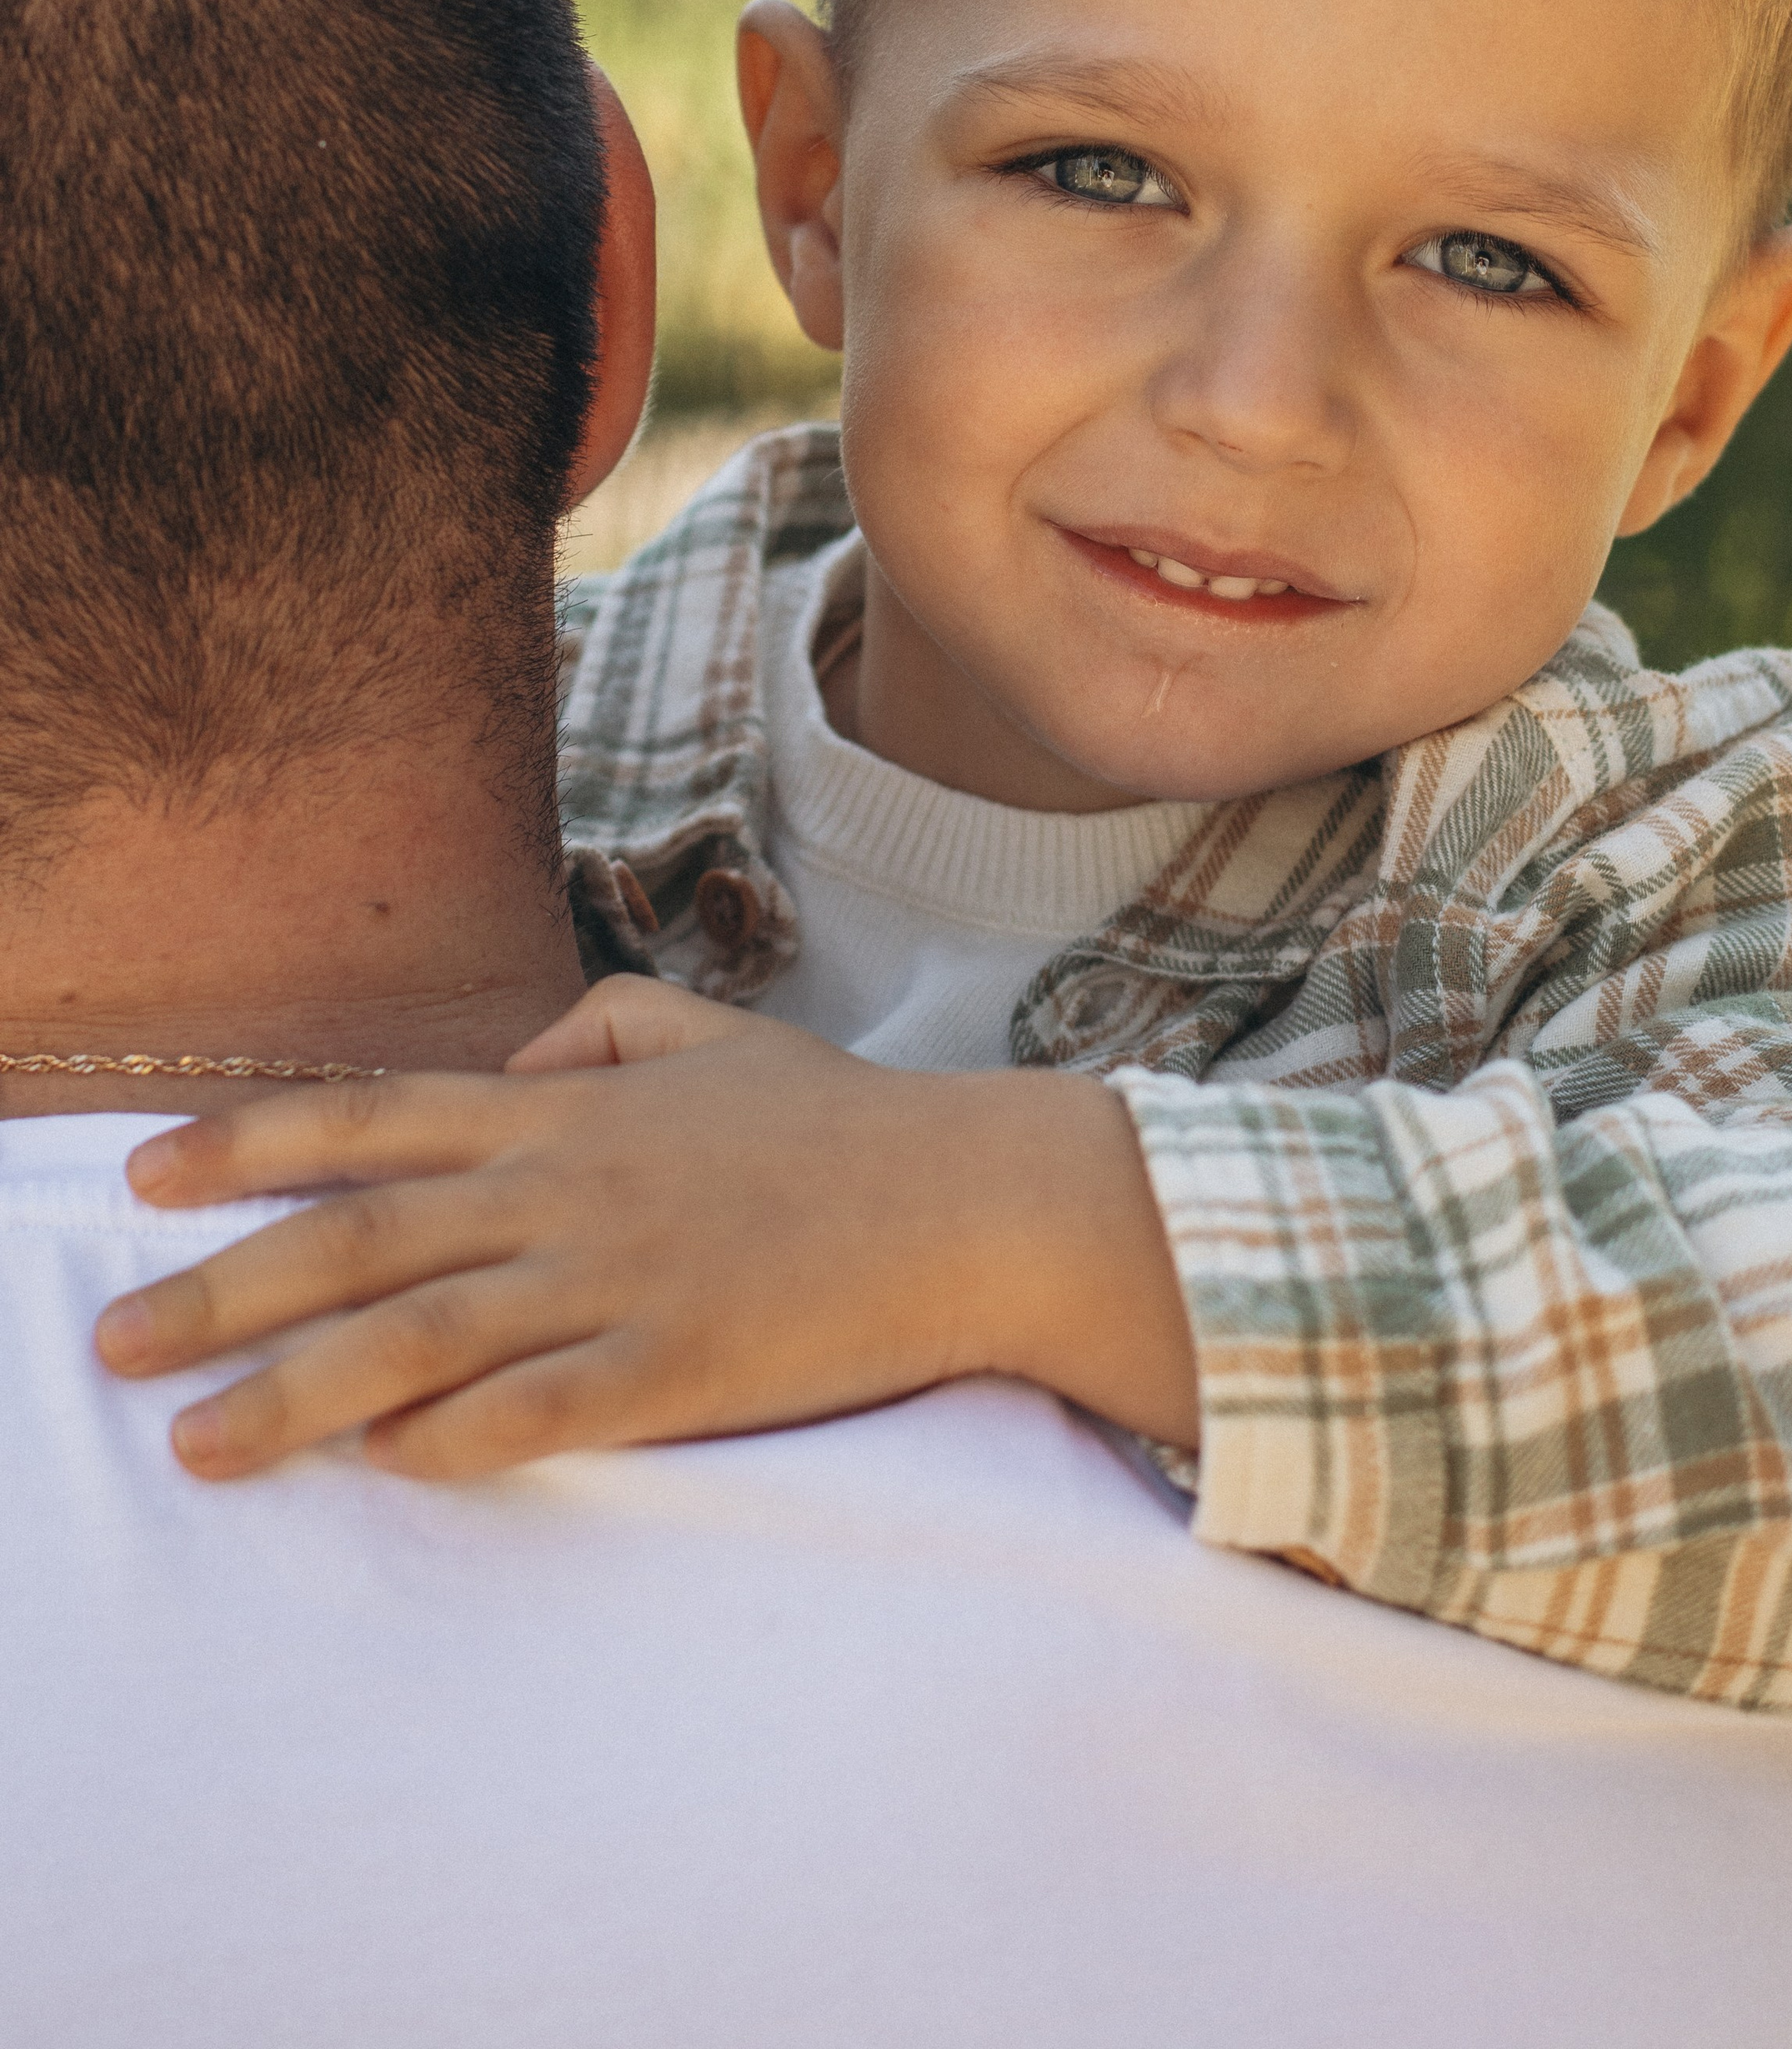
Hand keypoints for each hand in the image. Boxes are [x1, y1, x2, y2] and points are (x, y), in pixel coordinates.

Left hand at [94, 978, 1198, 1479]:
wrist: (971, 1198)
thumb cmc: (841, 1122)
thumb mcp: (708, 1034)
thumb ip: (591, 1031)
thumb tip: (505, 1068)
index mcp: (565, 1108)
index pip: (371, 1118)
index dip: (248, 1146)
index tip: (144, 1183)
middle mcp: (569, 1187)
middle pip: (360, 1237)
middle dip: (222, 1292)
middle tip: (114, 1346)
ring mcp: (621, 1279)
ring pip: (422, 1337)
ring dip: (298, 1395)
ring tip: (199, 1446)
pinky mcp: (679, 1368)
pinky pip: (539, 1411)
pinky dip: (453, 1440)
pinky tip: (385, 1467)